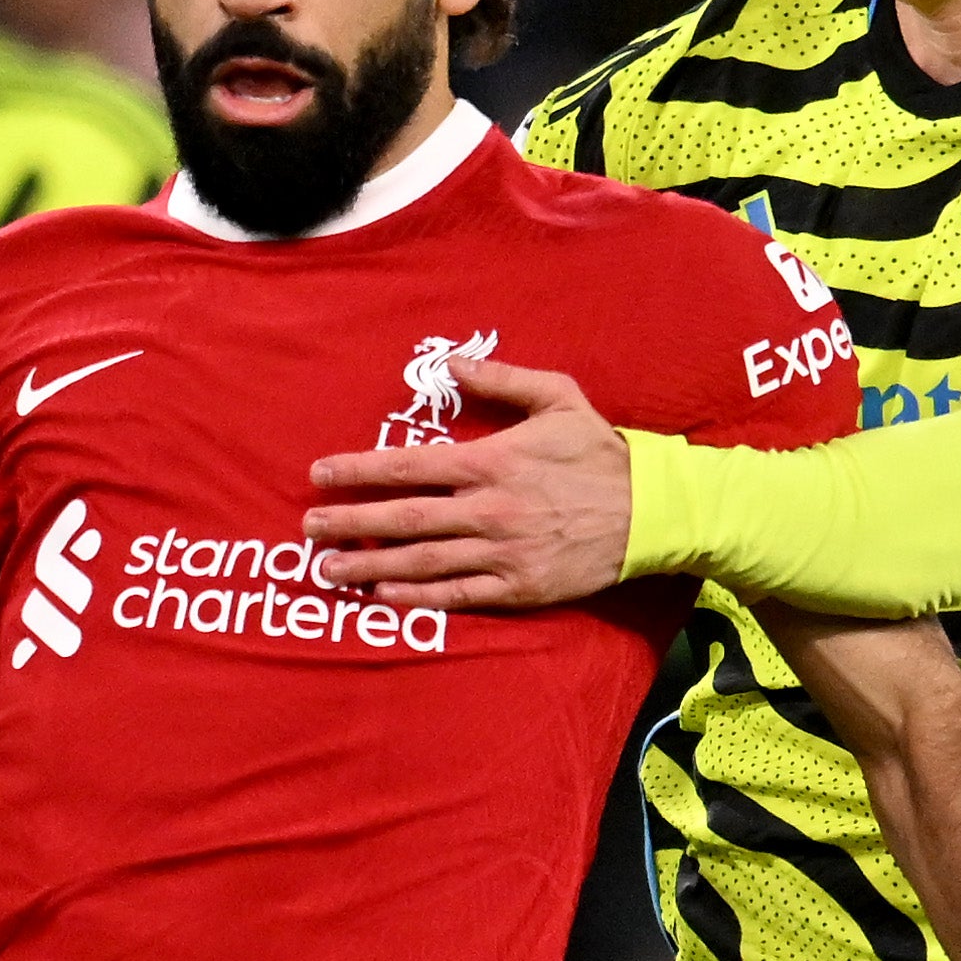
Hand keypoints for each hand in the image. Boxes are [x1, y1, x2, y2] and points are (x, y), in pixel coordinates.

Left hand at [300, 359, 629, 607]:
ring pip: (420, 561)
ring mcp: (501, 552)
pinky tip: (382, 595)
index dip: (358, 471)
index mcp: (491, 462)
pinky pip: (456, 594)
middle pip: (402, 518)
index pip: (408, 467)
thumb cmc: (600, 452)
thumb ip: (501, 380)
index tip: (320, 474)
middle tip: (308, 528)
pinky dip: (416, 596)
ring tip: (328, 569)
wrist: (652, 511)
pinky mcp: (518, 587)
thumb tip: (451, 365)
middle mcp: (488, 509)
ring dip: (369, 565)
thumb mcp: (557, 398)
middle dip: (349, 522)